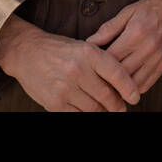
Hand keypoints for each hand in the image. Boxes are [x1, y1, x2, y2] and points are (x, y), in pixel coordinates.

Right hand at [0, 15, 139, 111]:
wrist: (27, 53)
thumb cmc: (60, 50)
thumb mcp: (85, 47)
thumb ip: (103, 63)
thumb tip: (123, 84)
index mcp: (89, 53)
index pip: (117, 74)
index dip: (129, 88)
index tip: (135, 97)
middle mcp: (78, 70)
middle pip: (107, 95)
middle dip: (117, 105)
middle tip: (121, 107)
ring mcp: (65, 88)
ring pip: (94, 108)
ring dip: (102, 111)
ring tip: (105, 109)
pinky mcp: (55, 103)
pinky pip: (78, 115)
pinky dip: (86, 114)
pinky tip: (89, 110)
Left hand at [86, 0, 161, 94]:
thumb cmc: (148, 9)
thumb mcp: (126, 12)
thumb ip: (108, 29)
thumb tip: (90, 43)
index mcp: (136, 33)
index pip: (111, 58)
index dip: (98, 64)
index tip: (91, 65)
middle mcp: (148, 48)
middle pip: (122, 74)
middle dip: (108, 78)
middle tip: (97, 77)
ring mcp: (158, 58)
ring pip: (134, 83)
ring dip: (121, 86)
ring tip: (111, 82)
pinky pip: (146, 84)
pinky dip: (134, 87)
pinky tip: (126, 82)